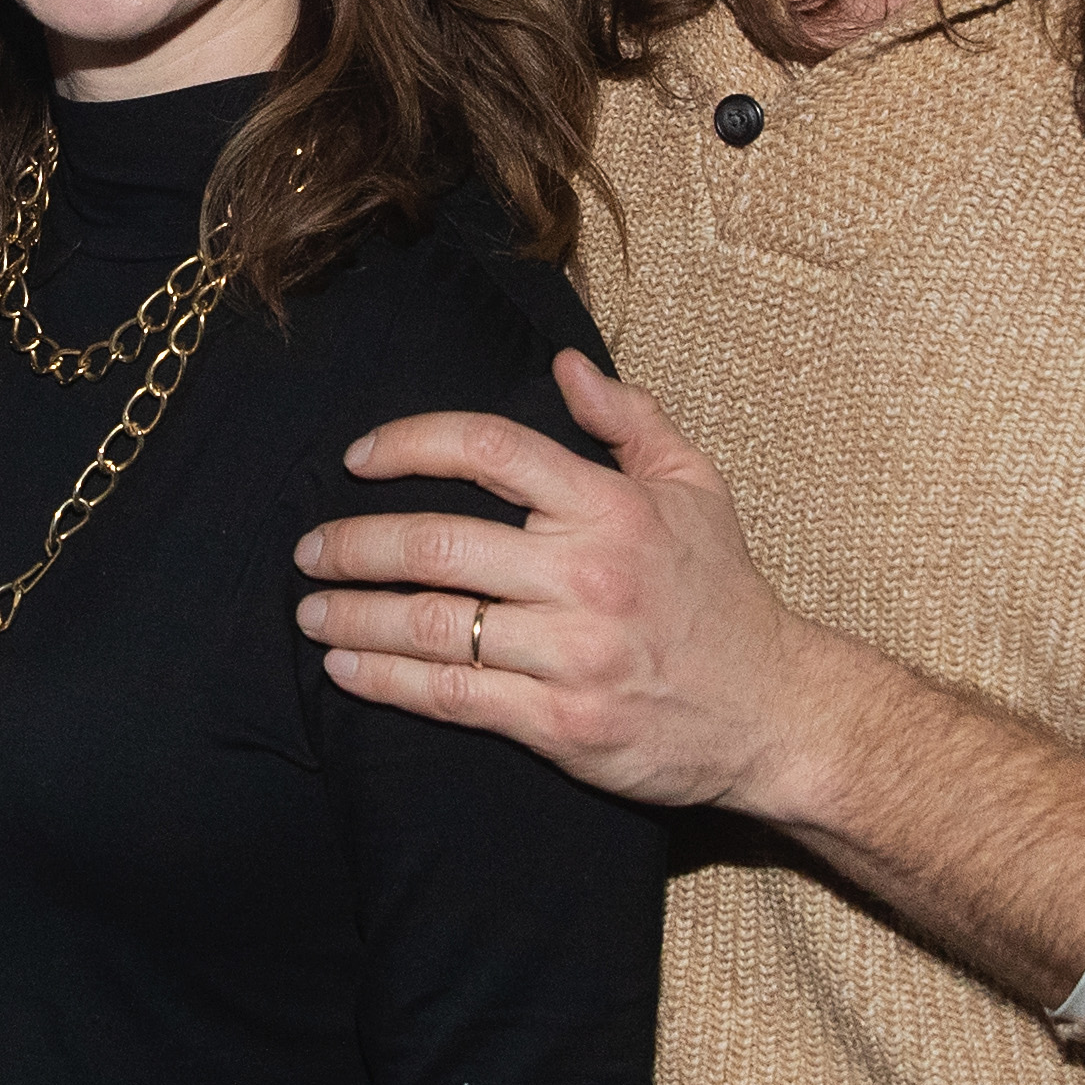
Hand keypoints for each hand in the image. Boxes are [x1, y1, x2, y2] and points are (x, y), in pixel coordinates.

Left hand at [294, 351, 1084, 1009]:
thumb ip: (629, 420)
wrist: (776, 711)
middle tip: (308, 551)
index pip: (488, 449)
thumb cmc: (725, 594)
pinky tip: (345, 668)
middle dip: (354, 545)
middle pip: (437, 543)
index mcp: (610, 506)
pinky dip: (387, 680)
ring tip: (310, 610)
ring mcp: (572, 651)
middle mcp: (586, 573)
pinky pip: (453, 695)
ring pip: (434, 624)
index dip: (409, 443)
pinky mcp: (561, 721)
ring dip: (355, 615)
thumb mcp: (695, 490)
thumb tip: (565, 364)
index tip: (358, 458)